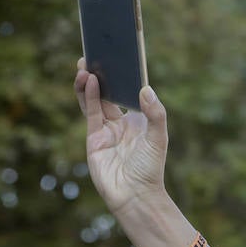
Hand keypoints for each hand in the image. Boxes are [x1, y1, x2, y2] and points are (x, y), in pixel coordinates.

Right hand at [74, 58, 168, 213]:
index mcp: (140, 121)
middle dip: (105, 73)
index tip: (123, 55)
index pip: (131, 93)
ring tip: (86, 62)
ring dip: (91, 81)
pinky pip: (90, 110)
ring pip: (96, 99)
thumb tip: (146, 89)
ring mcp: (106, 129)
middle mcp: (122, 122)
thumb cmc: (150, 169)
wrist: (134, 195)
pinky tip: (88, 79)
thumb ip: (155, 114)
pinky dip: (88, 94)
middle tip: (99, 51)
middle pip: (111, 92)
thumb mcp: (159, 139)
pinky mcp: (93, 136)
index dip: (127, 76)